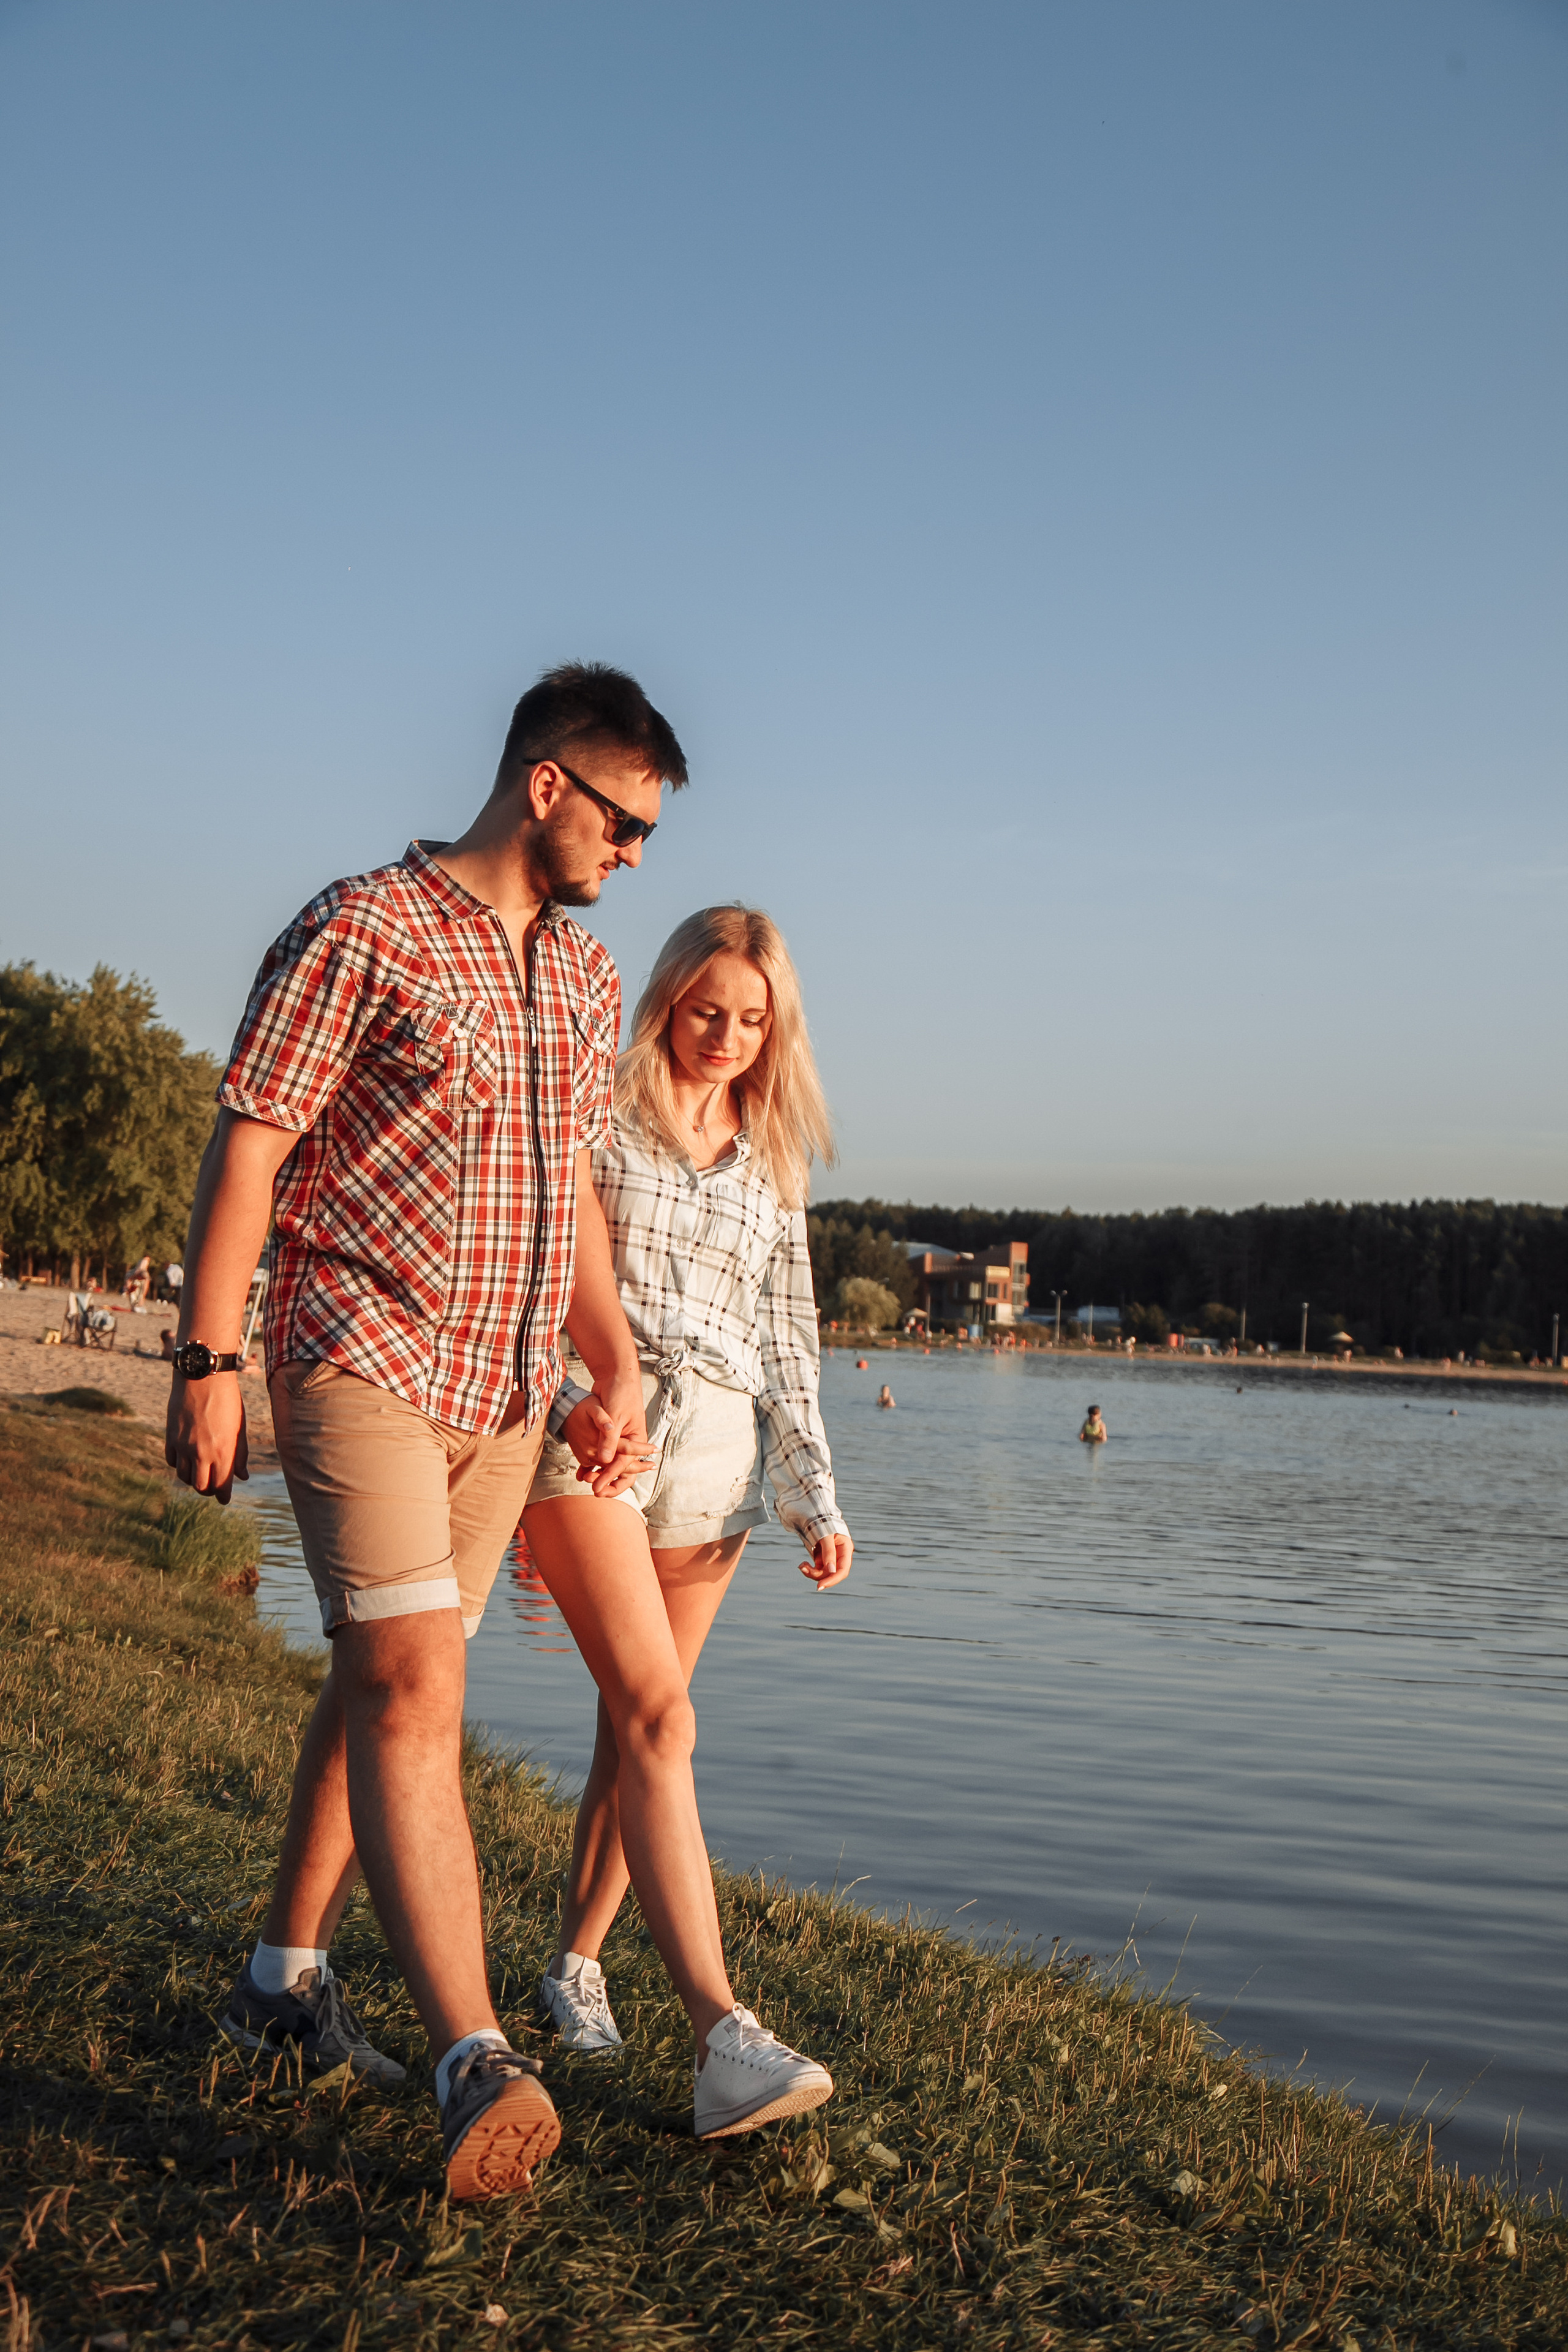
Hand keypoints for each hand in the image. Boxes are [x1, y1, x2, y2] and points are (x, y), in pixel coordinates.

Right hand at [165, 1373, 248, 1503]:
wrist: (203, 1377)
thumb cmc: (228, 1400)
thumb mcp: (239, 1427)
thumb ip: (240, 1454)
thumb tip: (243, 1476)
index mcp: (224, 1451)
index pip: (221, 1486)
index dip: (223, 1496)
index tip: (224, 1498)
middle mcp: (202, 1453)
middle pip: (201, 1487)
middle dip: (208, 1490)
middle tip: (213, 1485)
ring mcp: (184, 1446)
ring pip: (184, 1477)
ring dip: (193, 1478)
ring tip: (200, 1471)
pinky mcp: (170, 1438)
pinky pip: (172, 1462)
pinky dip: (179, 1465)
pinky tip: (187, 1458)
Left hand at [561, 1392, 656, 1499]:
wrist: (615, 1376)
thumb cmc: (620, 1393)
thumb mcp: (615, 1415)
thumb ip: (609, 1438)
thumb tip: (603, 1461)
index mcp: (637, 1438)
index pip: (625, 1463)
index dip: (611, 1476)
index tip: (599, 1489)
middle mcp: (629, 1441)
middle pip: (622, 1469)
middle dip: (609, 1481)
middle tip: (597, 1493)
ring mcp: (617, 1439)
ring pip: (610, 1464)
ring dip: (599, 1473)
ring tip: (586, 1481)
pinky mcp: (606, 1436)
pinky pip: (600, 1454)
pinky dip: (592, 1463)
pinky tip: (581, 1473)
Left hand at [799, 1529, 852, 1591]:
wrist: (814, 1516)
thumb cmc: (822, 1523)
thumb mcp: (826, 1536)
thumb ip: (829, 1552)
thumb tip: (832, 1571)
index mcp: (846, 1548)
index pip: (843, 1570)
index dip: (833, 1579)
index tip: (820, 1585)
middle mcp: (840, 1556)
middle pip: (833, 1574)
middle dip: (819, 1576)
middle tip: (803, 1569)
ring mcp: (831, 1559)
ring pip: (824, 1574)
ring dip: (811, 1573)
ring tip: (801, 1566)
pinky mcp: (823, 1560)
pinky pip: (817, 1570)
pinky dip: (809, 1570)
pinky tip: (802, 1565)